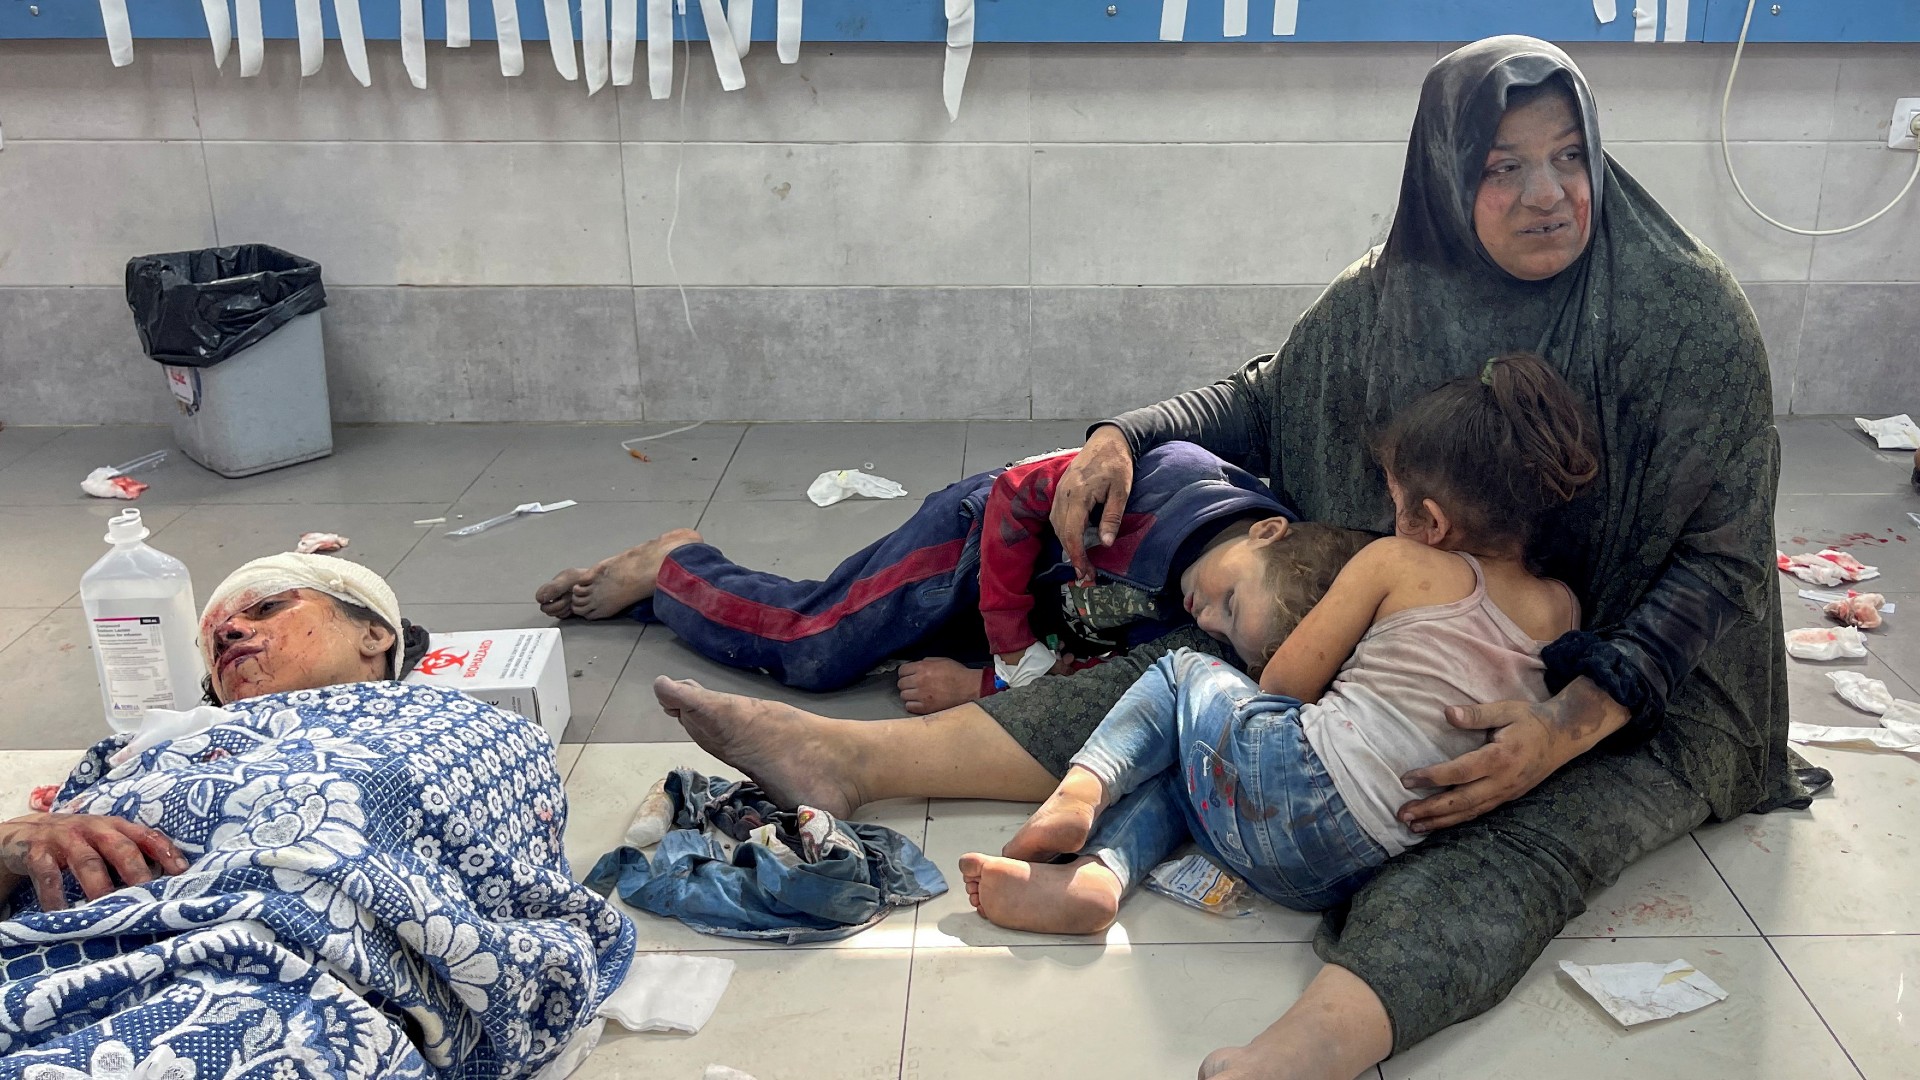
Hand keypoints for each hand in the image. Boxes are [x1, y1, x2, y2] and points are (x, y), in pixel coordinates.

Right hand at [0, 812, 189, 911]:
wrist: (23, 834)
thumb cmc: (78, 843)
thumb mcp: (104, 842)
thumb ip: (129, 857)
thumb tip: (163, 886)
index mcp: (115, 826)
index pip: (146, 836)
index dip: (165, 852)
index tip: (181, 872)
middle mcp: (93, 828)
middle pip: (120, 848)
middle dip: (136, 871)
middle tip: (146, 895)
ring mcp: (64, 838)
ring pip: (87, 862)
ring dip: (99, 887)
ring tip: (108, 909)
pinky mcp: (36, 852)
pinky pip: (48, 875)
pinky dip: (55, 896)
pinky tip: (61, 913)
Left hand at [896, 658, 983, 714]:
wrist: (969, 688)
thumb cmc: (957, 673)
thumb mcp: (941, 661)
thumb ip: (926, 662)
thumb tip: (915, 666)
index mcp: (923, 668)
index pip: (902, 671)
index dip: (905, 673)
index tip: (908, 675)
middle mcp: (919, 681)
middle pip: (901, 684)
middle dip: (906, 683)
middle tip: (913, 685)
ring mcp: (921, 696)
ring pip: (903, 696)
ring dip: (909, 694)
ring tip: (916, 694)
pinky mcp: (925, 708)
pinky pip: (909, 707)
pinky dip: (912, 704)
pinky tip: (919, 702)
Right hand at [1050, 425, 1134, 584]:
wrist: (1108, 440)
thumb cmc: (1117, 463)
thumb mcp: (1122, 490)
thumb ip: (1112, 517)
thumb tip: (1106, 544)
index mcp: (1078, 494)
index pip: (1071, 532)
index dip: (1077, 555)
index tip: (1085, 572)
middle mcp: (1063, 494)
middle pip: (1061, 532)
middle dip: (1073, 555)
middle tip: (1087, 573)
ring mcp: (1059, 492)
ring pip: (1057, 525)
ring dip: (1068, 544)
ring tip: (1083, 560)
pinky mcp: (1061, 491)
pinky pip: (1058, 516)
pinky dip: (1065, 531)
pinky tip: (1077, 539)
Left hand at [1395, 678, 1629, 832]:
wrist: (1565, 736)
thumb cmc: (1531, 719)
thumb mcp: (1505, 709)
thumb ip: (1476, 714)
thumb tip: (1447, 713)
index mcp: (1500, 758)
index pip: (1459, 773)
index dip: (1431, 778)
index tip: (1406, 780)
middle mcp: (1503, 781)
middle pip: (1461, 801)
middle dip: (1430, 810)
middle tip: (1402, 815)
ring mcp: (1507, 793)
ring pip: (1469, 812)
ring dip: (1440, 821)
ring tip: (1413, 826)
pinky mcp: (1508, 797)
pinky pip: (1479, 812)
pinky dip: (1457, 821)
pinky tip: (1439, 824)